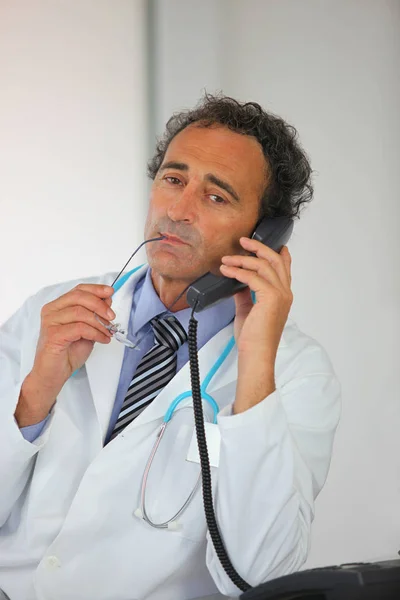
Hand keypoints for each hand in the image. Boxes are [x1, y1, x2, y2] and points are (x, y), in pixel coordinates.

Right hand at [15, 284, 114, 425]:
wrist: (53, 374)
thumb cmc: (67, 352)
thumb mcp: (87, 329)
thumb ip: (94, 315)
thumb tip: (107, 301)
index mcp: (58, 306)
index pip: (78, 290)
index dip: (96, 289)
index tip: (110, 292)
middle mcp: (52, 311)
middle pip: (79, 297)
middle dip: (100, 305)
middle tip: (112, 316)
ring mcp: (50, 322)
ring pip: (81, 312)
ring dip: (100, 322)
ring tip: (108, 332)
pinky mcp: (53, 335)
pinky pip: (80, 328)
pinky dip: (96, 333)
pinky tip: (102, 339)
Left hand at [220, 238, 292, 411]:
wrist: (256, 354)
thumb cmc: (253, 338)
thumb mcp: (247, 310)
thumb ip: (244, 294)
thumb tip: (236, 281)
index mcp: (283, 296)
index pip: (284, 268)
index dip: (278, 253)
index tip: (266, 242)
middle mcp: (285, 293)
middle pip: (275, 260)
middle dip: (259, 247)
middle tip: (243, 241)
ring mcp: (280, 295)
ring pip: (264, 265)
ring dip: (243, 259)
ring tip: (227, 258)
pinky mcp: (271, 298)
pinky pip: (253, 276)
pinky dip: (238, 271)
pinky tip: (226, 270)